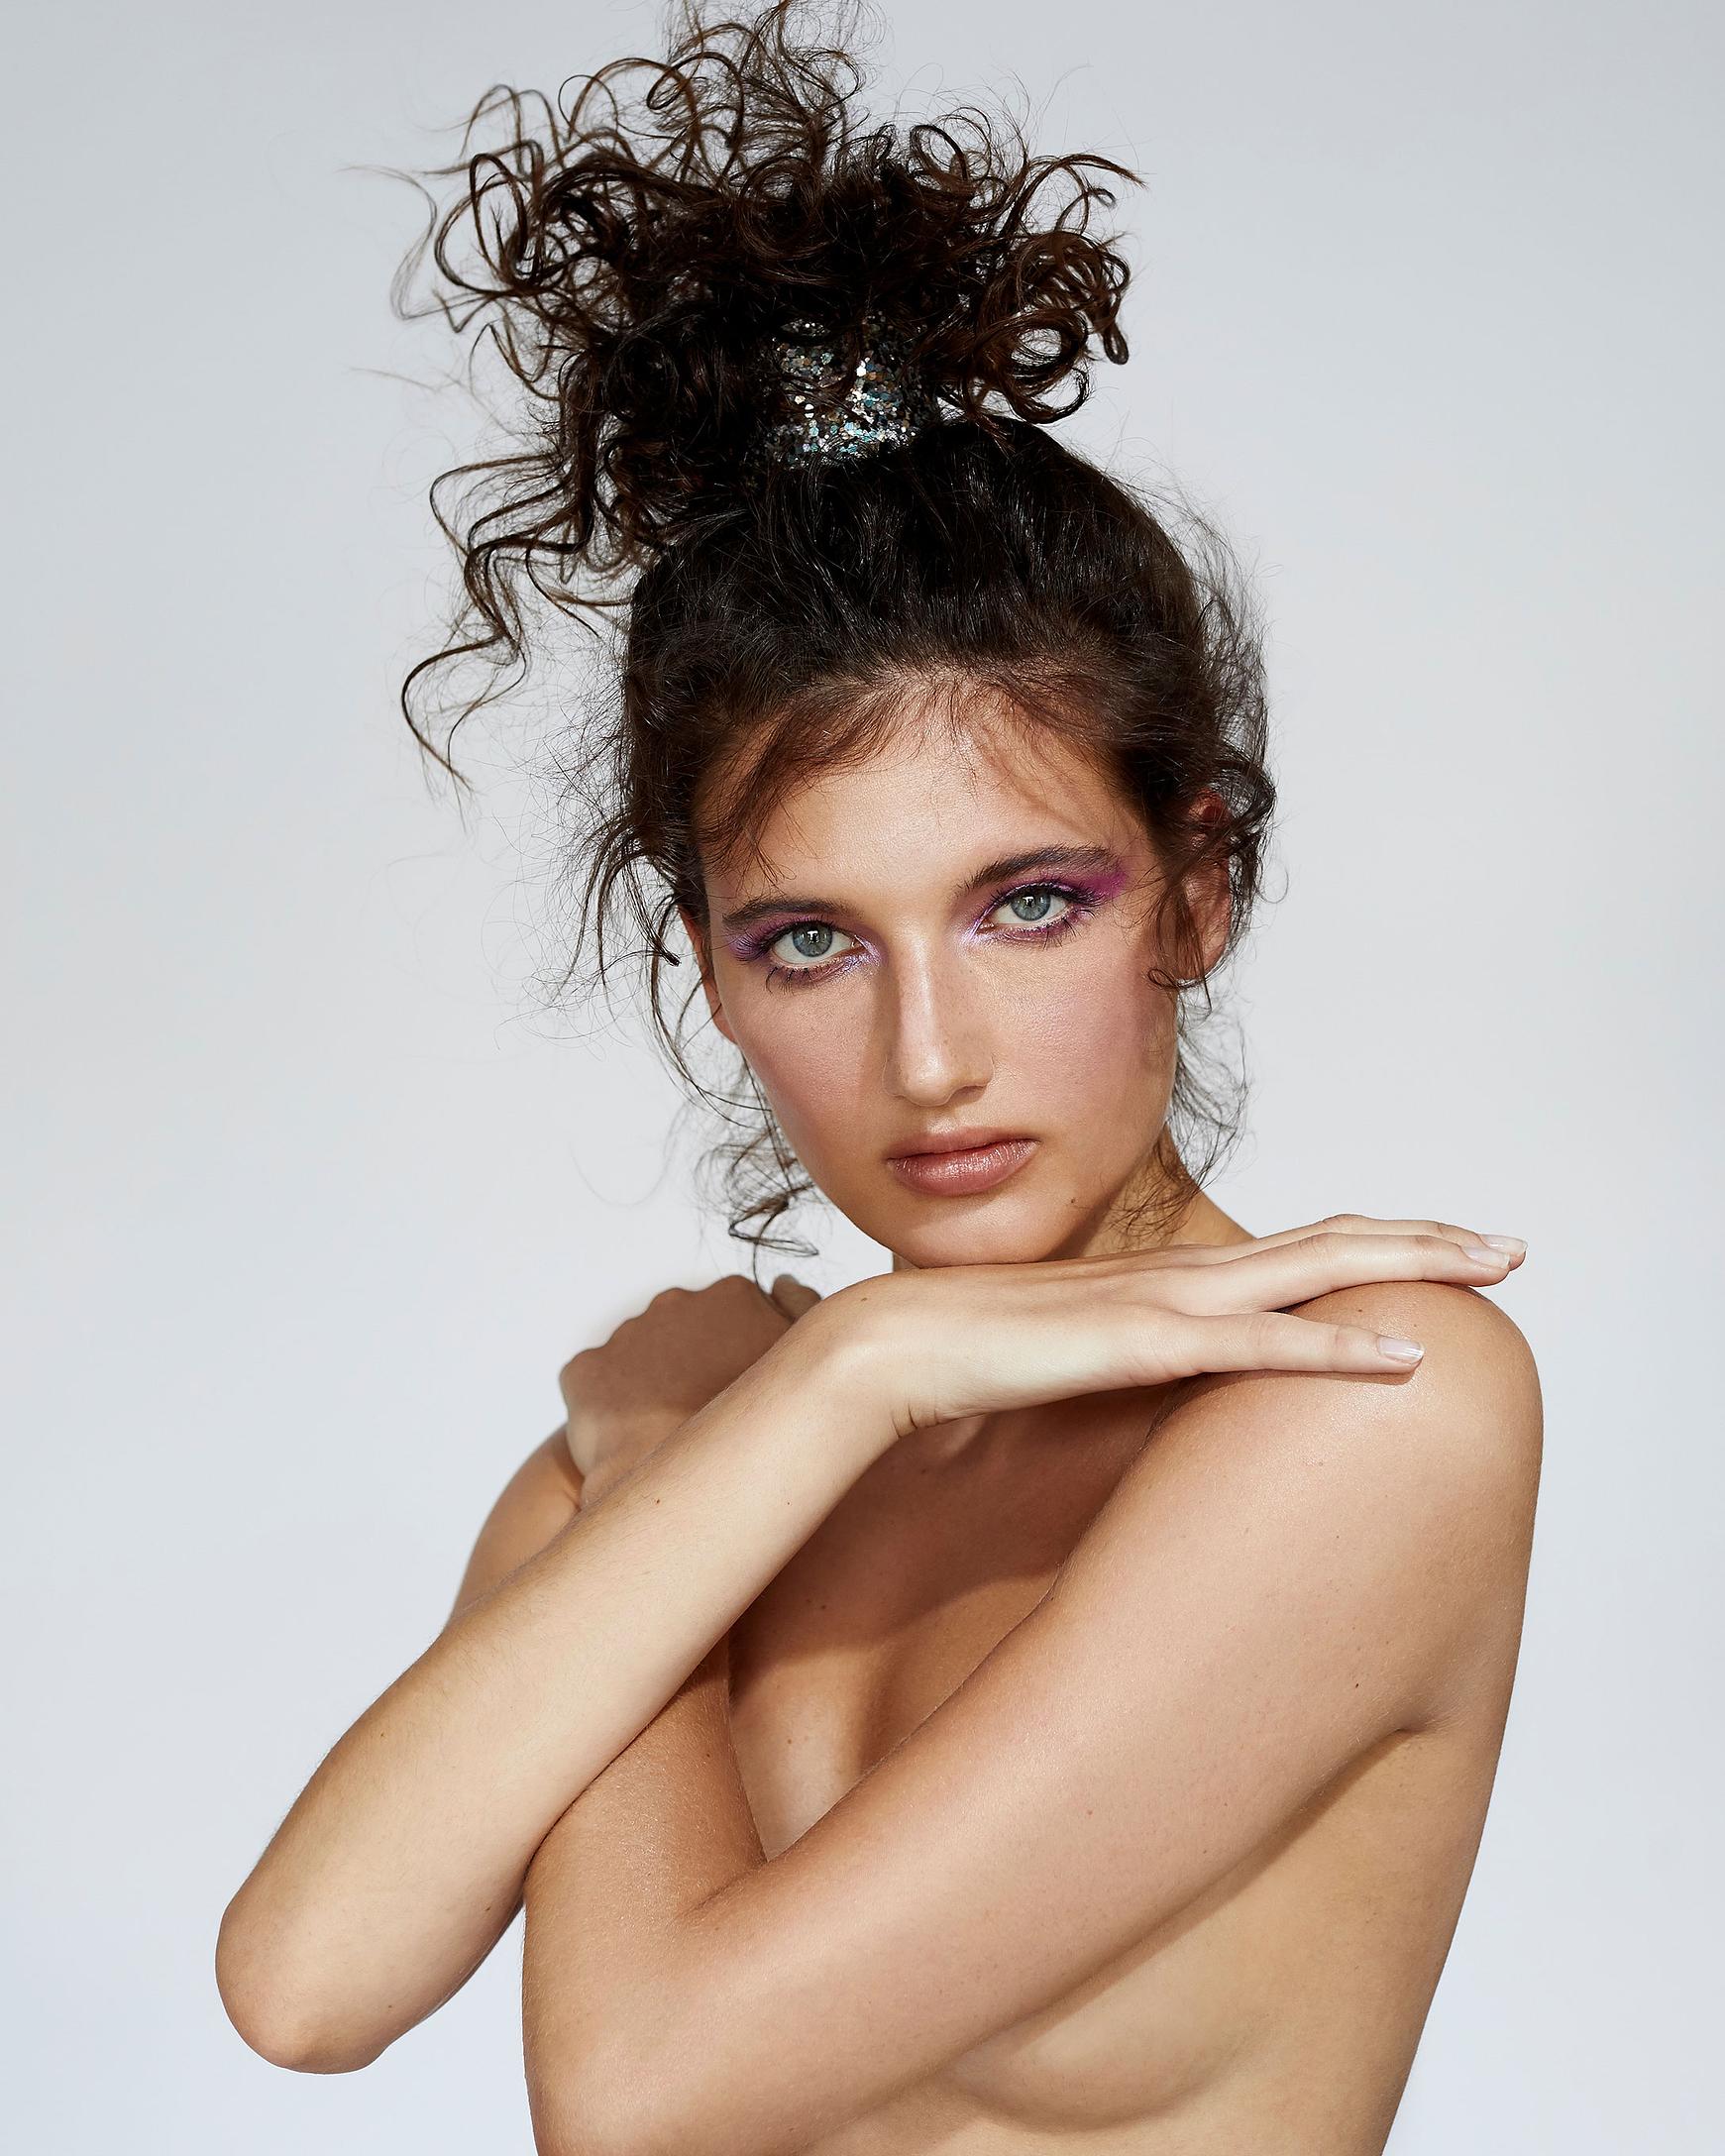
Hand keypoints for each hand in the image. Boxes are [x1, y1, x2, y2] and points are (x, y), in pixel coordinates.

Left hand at [561, 1272, 822, 1494]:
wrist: (691, 1481)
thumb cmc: (759, 1426)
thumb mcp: (807, 1356)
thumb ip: (802, 1306)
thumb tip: (783, 1282)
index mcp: (733, 1296)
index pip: (737, 1315)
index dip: (739, 1352)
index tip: (740, 1386)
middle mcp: (676, 1303)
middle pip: (687, 1330)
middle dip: (693, 1361)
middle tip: (705, 1412)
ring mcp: (625, 1335)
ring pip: (641, 1356)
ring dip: (652, 1384)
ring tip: (669, 1431)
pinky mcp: (586, 1370)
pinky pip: (597, 1384)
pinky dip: (610, 1406)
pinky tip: (632, 1437)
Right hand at [823, 1215, 1527, 1437]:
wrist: (891, 1348)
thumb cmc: (969, 1355)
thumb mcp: (1070, 1358)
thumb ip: (1119, 1360)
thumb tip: (1150, 1385)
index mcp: (1166, 1282)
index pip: (1293, 1251)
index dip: (1372, 1245)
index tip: (1438, 1250)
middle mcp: (1182, 1277)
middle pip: (1331, 1241)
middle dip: (1427, 1239)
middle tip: (1509, 1246)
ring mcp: (1167, 1303)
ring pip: (1319, 1270)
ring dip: (1415, 1265)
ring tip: (1494, 1266)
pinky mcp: (1145, 1344)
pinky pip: (1264, 1345)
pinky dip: (1342, 1346)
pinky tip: (1405, 1353)